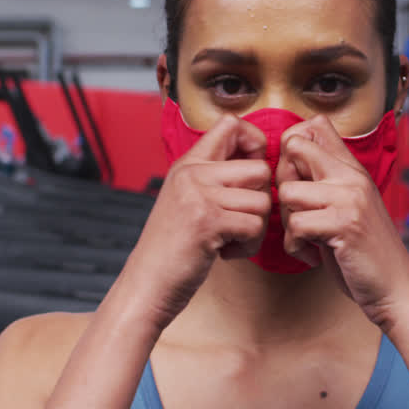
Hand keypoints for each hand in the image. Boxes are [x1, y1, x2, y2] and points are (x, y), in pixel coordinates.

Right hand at [121, 114, 270, 329]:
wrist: (146, 284)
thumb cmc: (172, 249)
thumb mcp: (187, 201)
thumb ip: (214, 179)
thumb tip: (259, 164)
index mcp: (188, 164)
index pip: (231, 123)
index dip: (255, 143)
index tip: (250, 176)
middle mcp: (192, 172)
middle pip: (260, 168)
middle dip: (261, 200)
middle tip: (240, 221)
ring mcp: (198, 195)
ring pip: (262, 201)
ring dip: (255, 229)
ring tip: (229, 241)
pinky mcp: (207, 221)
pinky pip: (254, 226)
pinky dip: (247, 247)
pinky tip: (225, 253)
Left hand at [275, 116, 408, 327]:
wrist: (396, 289)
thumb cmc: (364, 252)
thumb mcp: (347, 208)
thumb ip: (324, 183)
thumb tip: (287, 160)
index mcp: (352, 170)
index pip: (315, 125)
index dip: (292, 147)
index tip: (296, 178)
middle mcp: (352, 177)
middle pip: (294, 147)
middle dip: (282, 181)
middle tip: (298, 210)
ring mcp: (350, 198)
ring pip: (288, 191)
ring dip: (288, 222)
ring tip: (308, 238)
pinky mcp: (345, 224)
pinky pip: (296, 225)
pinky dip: (296, 247)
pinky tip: (313, 254)